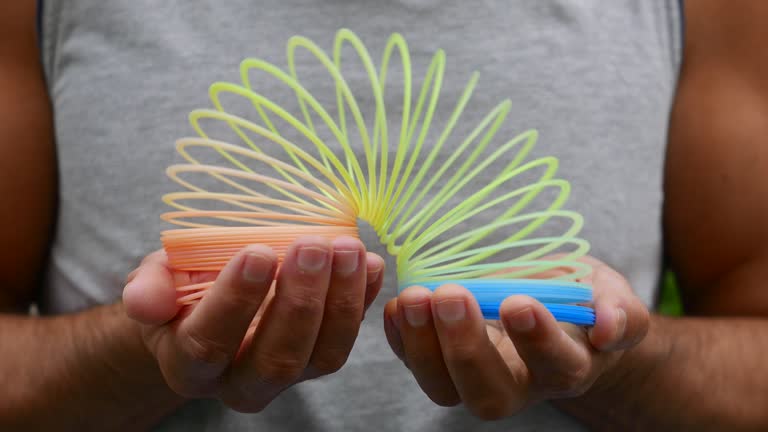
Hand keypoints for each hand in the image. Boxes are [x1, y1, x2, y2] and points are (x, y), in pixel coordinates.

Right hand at [122, 236, 384, 411]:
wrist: (210, 306)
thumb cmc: (181, 290)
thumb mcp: (156, 281)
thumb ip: (149, 289)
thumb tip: (146, 302)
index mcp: (191, 365)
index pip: (209, 344)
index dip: (234, 300)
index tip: (257, 251)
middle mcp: (242, 382)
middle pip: (277, 358)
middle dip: (300, 301)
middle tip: (312, 246)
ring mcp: (290, 373)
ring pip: (324, 355)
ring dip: (341, 300)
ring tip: (347, 248)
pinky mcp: (322, 356)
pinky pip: (350, 336)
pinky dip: (364, 299)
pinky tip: (370, 263)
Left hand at [383, 256, 648, 419]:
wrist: (549, 307)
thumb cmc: (580, 300)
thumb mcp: (610, 293)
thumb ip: (619, 311)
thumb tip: (608, 328)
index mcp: (567, 366)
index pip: (556, 364)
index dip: (537, 339)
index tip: (517, 302)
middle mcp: (520, 384)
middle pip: (490, 393)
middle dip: (466, 348)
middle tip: (451, 295)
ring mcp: (474, 378)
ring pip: (444, 388)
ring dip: (422, 345)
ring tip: (414, 297)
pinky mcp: (440, 362)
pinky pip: (413, 363)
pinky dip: (398, 338)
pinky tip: (395, 306)